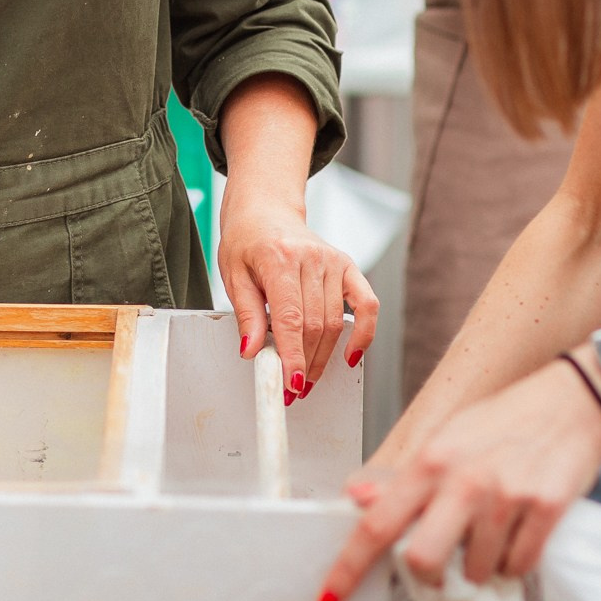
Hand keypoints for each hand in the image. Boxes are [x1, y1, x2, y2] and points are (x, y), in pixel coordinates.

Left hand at [215, 196, 379, 402]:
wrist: (265, 210)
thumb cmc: (246, 242)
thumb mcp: (233, 275)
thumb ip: (246, 314)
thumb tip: (251, 352)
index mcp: (278, 258)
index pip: (290, 318)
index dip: (292, 355)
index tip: (289, 382)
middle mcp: (310, 258)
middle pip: (315, 325)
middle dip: (304, 363)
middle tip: (292, 389)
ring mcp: (332, 261)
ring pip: (335, 323)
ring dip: (323, 358)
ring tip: (307, 378)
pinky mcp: (347, 266)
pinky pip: (366, 304)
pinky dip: (364, 333)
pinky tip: (351, 355)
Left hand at [317, 359, 600, 600]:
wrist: (571, 402)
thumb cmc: (501, 422)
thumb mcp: (446, 439)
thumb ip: (405, 475)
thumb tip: (358, 498)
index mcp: (430, 461)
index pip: (376, 524)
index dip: (349, 568)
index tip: (328, 599)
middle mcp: (463, 481)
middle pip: (423, 561)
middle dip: (430, 575)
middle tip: (443, 564)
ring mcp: (506, 497)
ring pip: (478, 572)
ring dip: (482, 566)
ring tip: (492, 531)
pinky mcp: (547, 510)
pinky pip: (520, 566)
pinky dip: (516, 561)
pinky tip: (519, 531)